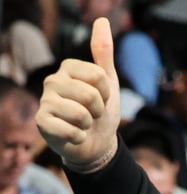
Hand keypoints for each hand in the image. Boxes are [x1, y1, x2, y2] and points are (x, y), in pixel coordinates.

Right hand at [36, 18, 119, 171]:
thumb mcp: (108, 81)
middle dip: (99, 109)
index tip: (102, 97)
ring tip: (84, 124)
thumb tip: (102, 21)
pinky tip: (74, 135)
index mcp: (68, 68)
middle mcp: (52, 81)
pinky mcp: (42, 123)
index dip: (106, 92)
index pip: (98, 76)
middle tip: (93, 113)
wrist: (97, 142)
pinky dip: (80, 137)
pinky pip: (71, 130)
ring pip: (81, 113)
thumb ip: (103, 53)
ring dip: (90, 124)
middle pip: (90, 94)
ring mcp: (45, 101)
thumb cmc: (101, 111)